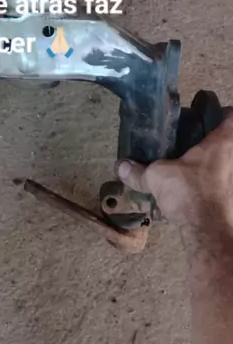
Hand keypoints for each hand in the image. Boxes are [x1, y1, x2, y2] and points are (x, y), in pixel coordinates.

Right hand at [115, 112, 232, 231]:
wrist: (207, 231)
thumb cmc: (189, 193)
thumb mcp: (157, 177)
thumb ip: (139, 172)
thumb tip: (120, 166)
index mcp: (221, 144)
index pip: (231, 116)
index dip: (223, 112)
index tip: (209, 115)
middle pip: (231, 141)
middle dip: (217, 141)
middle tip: (199, 141)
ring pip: (228, 164)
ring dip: (218, 164)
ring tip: (198, 166)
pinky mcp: (231, 199)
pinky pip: (226, 185)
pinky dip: (217, 185)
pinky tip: (201, 190)